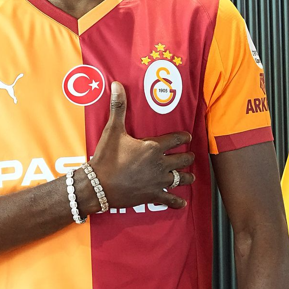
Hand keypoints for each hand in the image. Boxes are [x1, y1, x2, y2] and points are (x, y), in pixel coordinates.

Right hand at [89, 81, 194, 209]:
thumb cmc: (106, 157)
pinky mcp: (152, 196)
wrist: (98, 185)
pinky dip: (177, 202)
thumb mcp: (112, 130)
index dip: (184, 137)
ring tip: (190, 176)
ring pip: (180, 179)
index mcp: (153, 147)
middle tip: (190, 156)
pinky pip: (169, 200)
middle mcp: (159, 164)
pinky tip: (182, 203)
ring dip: (186, 177)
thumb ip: (118, 107)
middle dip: (187, 157)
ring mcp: (157, 182)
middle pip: (181, 160)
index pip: (175, 140)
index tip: (188, 137)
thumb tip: (117, 85)